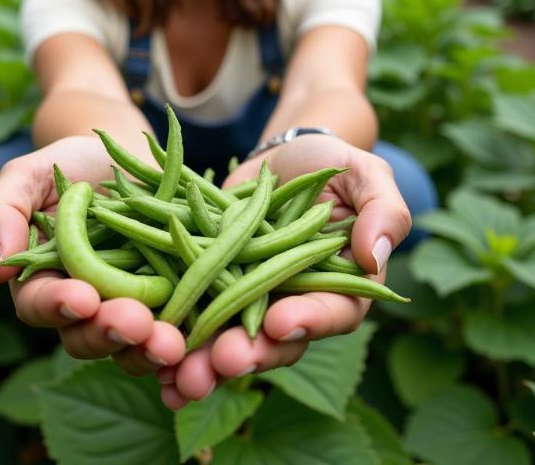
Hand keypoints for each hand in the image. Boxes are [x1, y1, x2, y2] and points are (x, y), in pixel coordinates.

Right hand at [0, 135, 185, 378]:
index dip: (58, 306)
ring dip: (148, 348)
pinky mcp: (169, 298)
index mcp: (43, 280)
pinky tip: (197, 338)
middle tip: (134, 323)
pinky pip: (174, 327)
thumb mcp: (27, 175)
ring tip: (170, 342)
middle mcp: (84, 304)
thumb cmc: (69, 163)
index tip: (82, 298)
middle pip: (87, 336)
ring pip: (130, 344)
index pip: (40, 305)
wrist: (127, 153)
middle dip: (109, 334)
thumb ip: (1, 214)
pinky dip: (186, 338)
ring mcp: (128, 304)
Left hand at [156, 133, 411, 408]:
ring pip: (227, 338)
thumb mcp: (365, 176)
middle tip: (222, 362)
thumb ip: (384, 212)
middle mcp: (292, 303)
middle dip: (247, 355)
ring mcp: (247, 298)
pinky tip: (151, 354)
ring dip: (202, 361)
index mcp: (338, 288)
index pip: (331, 313)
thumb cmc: (331, 166)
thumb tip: (376, 256)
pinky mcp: (210, 284)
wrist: (278, 159)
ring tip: (178, 374)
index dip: (309, 321)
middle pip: (273, 341)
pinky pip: (191, 312)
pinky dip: (172, 333)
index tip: (282, 322)